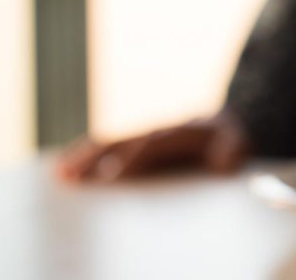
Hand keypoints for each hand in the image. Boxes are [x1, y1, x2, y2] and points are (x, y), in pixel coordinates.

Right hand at [55, 110, 248, 181]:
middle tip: (69, 173)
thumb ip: (231, 152)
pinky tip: (65, 171)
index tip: (114, 174)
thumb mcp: (237, 146)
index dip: (135, 157)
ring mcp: (145, 134)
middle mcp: (158, 129)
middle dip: (97, 156)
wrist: (230, 122)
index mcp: (182, 131)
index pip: (154, 143)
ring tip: (58, 173)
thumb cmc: (231, 141)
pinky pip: (107, 149)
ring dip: (84, 156)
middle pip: (123, 141)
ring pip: (109, 144)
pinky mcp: (136, 143)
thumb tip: (222, 163)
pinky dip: (85, 156)